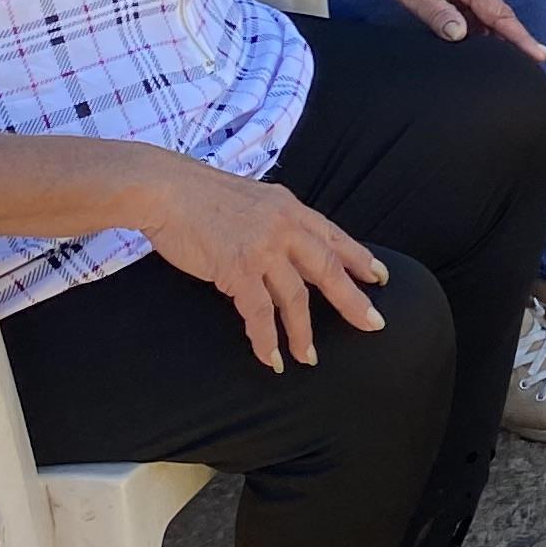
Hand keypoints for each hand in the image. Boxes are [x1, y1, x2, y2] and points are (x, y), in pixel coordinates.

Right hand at [131, 153, 387, 373]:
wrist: (165, 188)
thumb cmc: (201, 196)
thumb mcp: (253, 200)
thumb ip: (274, 220)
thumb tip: (287, 243)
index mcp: (289, 208)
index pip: (333, 236)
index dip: (359, 258)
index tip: (380, 277)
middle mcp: (284, 226)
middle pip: (327, 268)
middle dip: (352, 299)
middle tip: (373, 323)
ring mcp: (262, 248)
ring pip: (295, 297)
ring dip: (303, 332)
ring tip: (309, 358)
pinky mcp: (237, 268)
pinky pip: (259, 313)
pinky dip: (266, 340)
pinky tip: (271, 358)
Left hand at [339, 0, 544, 61]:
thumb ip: (437, 14)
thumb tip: (461, 35)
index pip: (500, 15)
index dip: (522, 39)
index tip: (543, 55)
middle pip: (499, 14)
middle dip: (510, 41)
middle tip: (518, 69)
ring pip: (487, 10)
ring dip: (488, 32)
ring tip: (489, 59)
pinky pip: (476, 2)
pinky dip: (475, 20)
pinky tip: (466, 35)